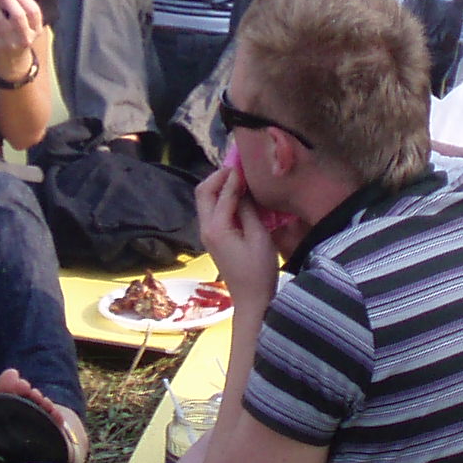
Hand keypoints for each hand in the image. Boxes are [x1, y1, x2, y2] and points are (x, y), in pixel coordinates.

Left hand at [196, 160, 280, 312]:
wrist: (252, 301)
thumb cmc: (259, 271)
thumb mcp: (259, 236)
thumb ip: (247, 208)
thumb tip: (242, 186)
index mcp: (216, 227)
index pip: (222, 192)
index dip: (234, 175)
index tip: (246, 161)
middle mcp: (206, 228)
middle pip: (203, 191)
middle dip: (219, 176)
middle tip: (239, 167)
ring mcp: (207, 234)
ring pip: (205, 200)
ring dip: (219, 186)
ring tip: (240, 178)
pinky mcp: (213, 238)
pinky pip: (212, 210)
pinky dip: (221, 198)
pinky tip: (239, 195)